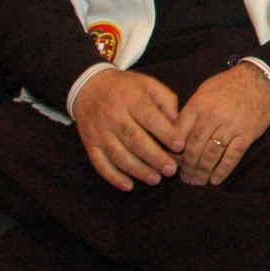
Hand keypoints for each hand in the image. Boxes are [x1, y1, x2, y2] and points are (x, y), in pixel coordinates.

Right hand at [70, 68, 181, 190]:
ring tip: (155, 179)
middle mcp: (114, 116)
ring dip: (137, 170)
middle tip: (171, 170)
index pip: (150, 118)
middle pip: (134, 139)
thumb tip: (178, 122)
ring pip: (118, 154)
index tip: (180, 146)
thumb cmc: (127, 88)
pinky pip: (100, 164)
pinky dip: (113, 177)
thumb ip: (166, 100)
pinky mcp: (90, 144)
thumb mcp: (148, 85)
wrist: (89, 88)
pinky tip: (128, 185)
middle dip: (154, 157)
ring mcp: (100, 132)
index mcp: (131, 99)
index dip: (165, 133)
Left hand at [175, 62, 269, 186]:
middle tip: (184, 178)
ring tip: (197, 181)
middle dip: (187, 166)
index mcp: (198, 105)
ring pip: (212, 155)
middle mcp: (213, 116)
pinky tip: (216, 180)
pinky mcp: (247, 133)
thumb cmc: (228, 85)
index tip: (171, 162)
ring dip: (203, 171)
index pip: (180, 134)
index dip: (174, 152)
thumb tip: (175, 134)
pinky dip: (223, 170)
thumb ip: (190, 112)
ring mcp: (231, 126)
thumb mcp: (204, 92)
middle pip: (194, 148)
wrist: (259, 79)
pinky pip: (232, 156)